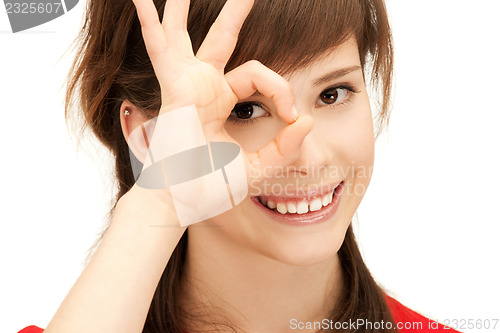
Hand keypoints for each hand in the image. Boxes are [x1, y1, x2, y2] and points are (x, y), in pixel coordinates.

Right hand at [132, 0, 313, 195]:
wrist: (185, 202)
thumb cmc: (213, 186)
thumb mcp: (259, 166)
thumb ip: (286, 146)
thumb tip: (309, 120)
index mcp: (221, 98)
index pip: (258, 73)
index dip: (281, 89)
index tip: (292, 117)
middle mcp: (203, 85)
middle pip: (223, 36)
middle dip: (235, 10)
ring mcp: (186, 84)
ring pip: (187, 33)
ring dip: (183, 6)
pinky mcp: (175, 90)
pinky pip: (161, 50)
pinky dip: (151, 25)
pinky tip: (139, 1)